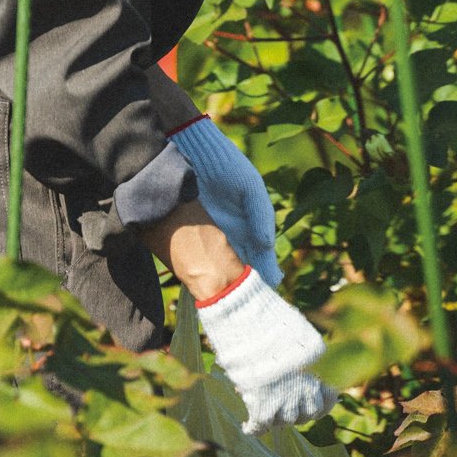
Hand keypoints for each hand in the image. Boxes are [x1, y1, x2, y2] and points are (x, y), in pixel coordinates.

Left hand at [167, 117, 280, 286]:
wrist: (192, 149)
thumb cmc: (227, 166)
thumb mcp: (250, 189)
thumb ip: (260, 217)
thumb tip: (268, 248)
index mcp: (251, 229)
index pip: (261, 264)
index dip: (262, 282)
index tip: (260, 300)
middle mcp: (232, 237)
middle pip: (239, 272)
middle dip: (238, 289)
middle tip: (235, 308)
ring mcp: (209, 236)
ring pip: (215, 269)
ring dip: (215, 284)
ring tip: (214, 301)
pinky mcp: (188, 232)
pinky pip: (192, 256)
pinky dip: (193, 269)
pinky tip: (191, 280)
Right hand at [195, 269, 337, 435]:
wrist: (242, 311)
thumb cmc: (263, 311)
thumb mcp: (293, 329)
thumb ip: (299, 353)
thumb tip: (294, 370)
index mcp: (318, 361)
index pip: (329, 396)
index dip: (321, 404)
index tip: (314, 407)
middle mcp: (307, 381)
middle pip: (309, 412)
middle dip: (300, 414)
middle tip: (288, 412)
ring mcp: (285, 394)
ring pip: (286, 420)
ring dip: (276, 419)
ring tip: (267, 415)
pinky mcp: (261, 401)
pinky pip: (260, 425)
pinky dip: (253, 428)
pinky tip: (248, 426)